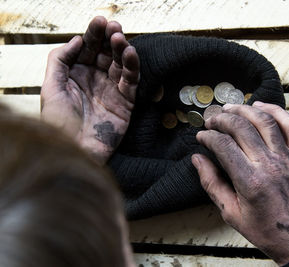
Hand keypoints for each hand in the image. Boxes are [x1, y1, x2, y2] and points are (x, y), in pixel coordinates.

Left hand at [41, 16, 138, 163]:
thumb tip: (77, 40)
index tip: (100, 21)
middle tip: (114, 27)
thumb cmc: (59, 124)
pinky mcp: (126, 102)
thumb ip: (60, 59)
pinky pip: (131, 80)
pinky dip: (133, 66)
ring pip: (120, 64)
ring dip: (122, 49)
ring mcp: (111, 90)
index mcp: (76, 75)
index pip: (87, 48)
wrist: (75, 151)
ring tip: (121, 38)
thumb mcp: (51, 87)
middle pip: (106, 53)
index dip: (93, 34)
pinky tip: (130, 54)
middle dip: (110, 38)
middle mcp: (95, 80)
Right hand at [192, 102, 288, 264]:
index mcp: (250, 181)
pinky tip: (261, 106)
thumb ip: (212, 184)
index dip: (208, 137)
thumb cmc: (266, 229)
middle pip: (242, 128)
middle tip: (212, 120)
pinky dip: (276, 110)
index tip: (202, 136)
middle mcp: (269, 165)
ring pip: (265, 121)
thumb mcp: (231, 213)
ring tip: (231, 108)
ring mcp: (288, 158)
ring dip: (245, 110)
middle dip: (222, 119)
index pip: (223, 145)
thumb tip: (197, 159)